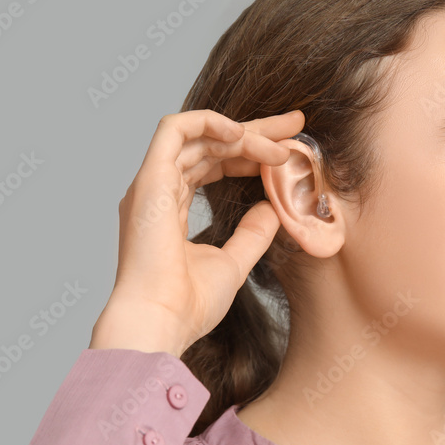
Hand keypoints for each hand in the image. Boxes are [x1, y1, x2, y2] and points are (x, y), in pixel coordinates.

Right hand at [89, 108, 304, 356]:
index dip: (250, 152)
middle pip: (208, 145)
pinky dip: (208, 122)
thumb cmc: (188, 305)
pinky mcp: (150, 180)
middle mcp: (157, 192)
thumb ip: (252, 232)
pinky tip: (242, 133)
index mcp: (169, 209)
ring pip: (198, 136)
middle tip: (295, 125)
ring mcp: (151, 185)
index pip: (211, 164)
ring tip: (280, 144)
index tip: (288, 150)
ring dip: (243, 133)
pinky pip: (174, 130)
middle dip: (254, 132)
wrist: (161, 322)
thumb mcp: (234, 262)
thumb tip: (273, 206)